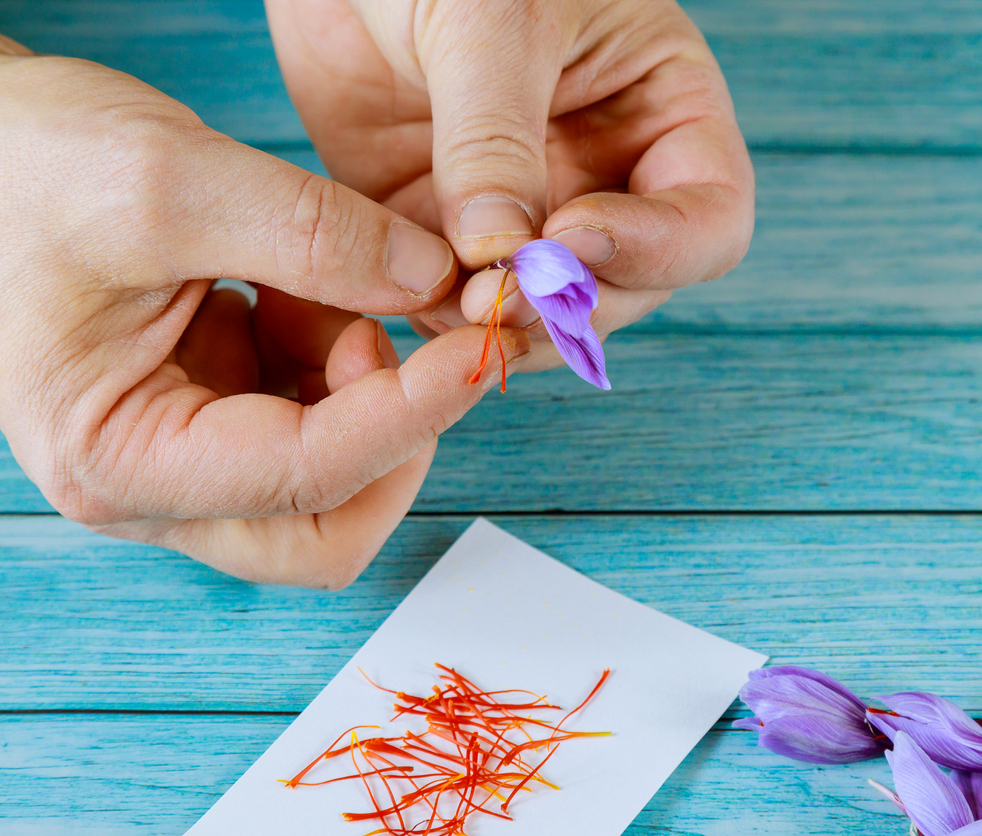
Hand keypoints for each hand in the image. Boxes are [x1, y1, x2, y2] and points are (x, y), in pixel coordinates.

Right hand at [0, 53, 527, 586]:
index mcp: (121, 460)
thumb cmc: (27, 168)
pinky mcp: (216, 412)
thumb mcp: (171, 184)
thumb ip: (314, 236)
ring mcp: (190, 453)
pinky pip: (317, 415)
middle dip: (393, 439)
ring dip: (364, 386)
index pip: (310, 476)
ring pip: (337, 477)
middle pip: (328, 529)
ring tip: (319, 284)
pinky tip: (300, 288)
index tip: (481, 353)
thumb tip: (434, 280)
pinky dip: (337, 355)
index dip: (412, 415)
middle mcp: (157, 483)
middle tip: (400, 340)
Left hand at [265, 0, 753, 372]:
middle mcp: (605, 174)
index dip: (658, 247)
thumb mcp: (489, 20)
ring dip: (509, 327)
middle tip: (504, 299)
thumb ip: (496, 138)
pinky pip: (460, 302)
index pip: (708, 217)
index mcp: (662, 111)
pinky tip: (415, 303)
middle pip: (629, 285)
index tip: (573, 238)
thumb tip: (501, 257)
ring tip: (458, 310)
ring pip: (546, 311)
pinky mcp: (446, 231)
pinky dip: (443, 320)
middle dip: (572, 303)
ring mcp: (527, 210)